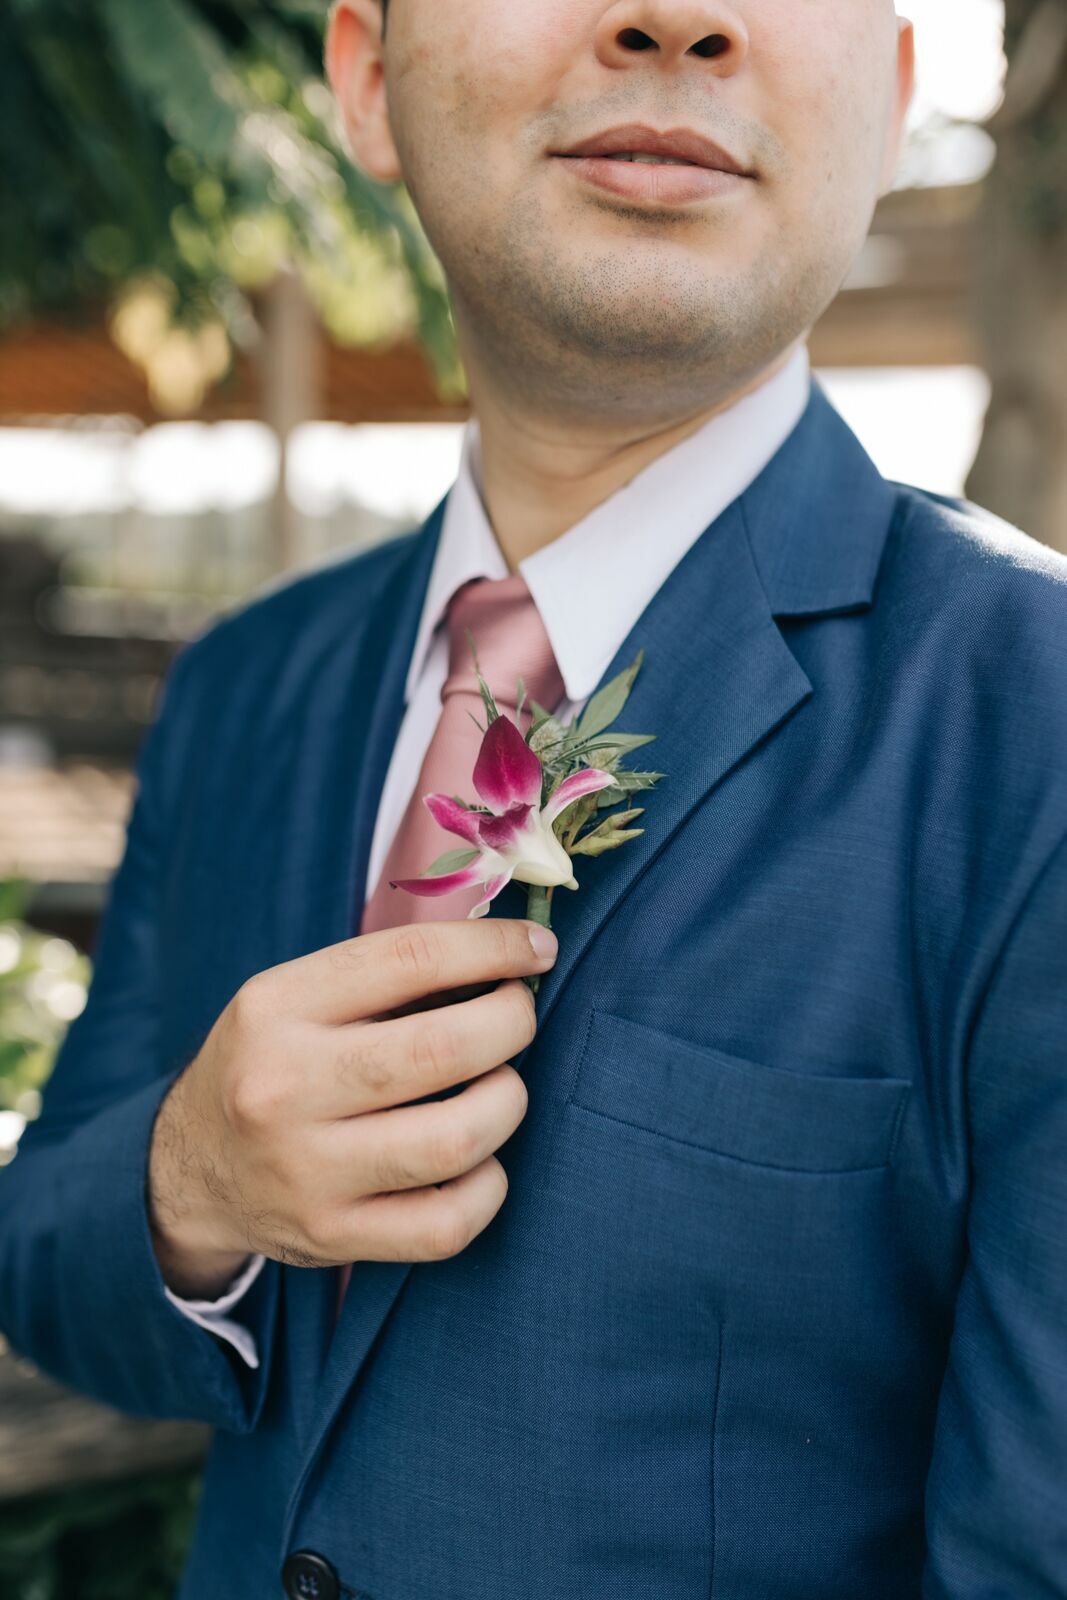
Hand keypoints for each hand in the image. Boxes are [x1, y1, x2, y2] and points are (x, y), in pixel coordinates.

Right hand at [147, 918, 557, 1296]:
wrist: (191, 1169)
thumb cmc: (272, 1063)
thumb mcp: (297, 998)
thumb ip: (388, 977)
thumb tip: (508, 952)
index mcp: (276, 1007)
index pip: (410, 958)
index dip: (493, 948)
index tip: (537, 948)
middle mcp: (283, 1088)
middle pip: (441, 1049)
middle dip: (510, 1024)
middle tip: (518, 1016)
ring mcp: (306, 1171)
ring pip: (455, 1139)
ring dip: (506, 1103)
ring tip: (501, 1087)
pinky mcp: (331, 1236)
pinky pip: (447, 1222)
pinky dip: (488, 1187)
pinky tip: (480, 1159)